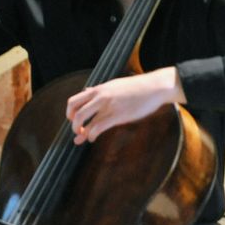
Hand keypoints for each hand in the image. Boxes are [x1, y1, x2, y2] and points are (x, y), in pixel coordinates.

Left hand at [64, 67, 182, 144]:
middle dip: (73, 125)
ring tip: (82, 138)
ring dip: (81, 133)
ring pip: (84, 121)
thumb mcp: (114, 84)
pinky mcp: (117, 115)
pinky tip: (93, 139)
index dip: (69, 113)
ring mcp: (108, 106)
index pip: (74, 101)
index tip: (73, 120)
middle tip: (77, 132)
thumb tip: (87, 91)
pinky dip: (91, 136)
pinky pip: (98, 127)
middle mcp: (100, 97)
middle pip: (75, 112)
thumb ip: (99, 90)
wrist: (155, 87)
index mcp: (98, 89)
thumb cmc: (137, 87)